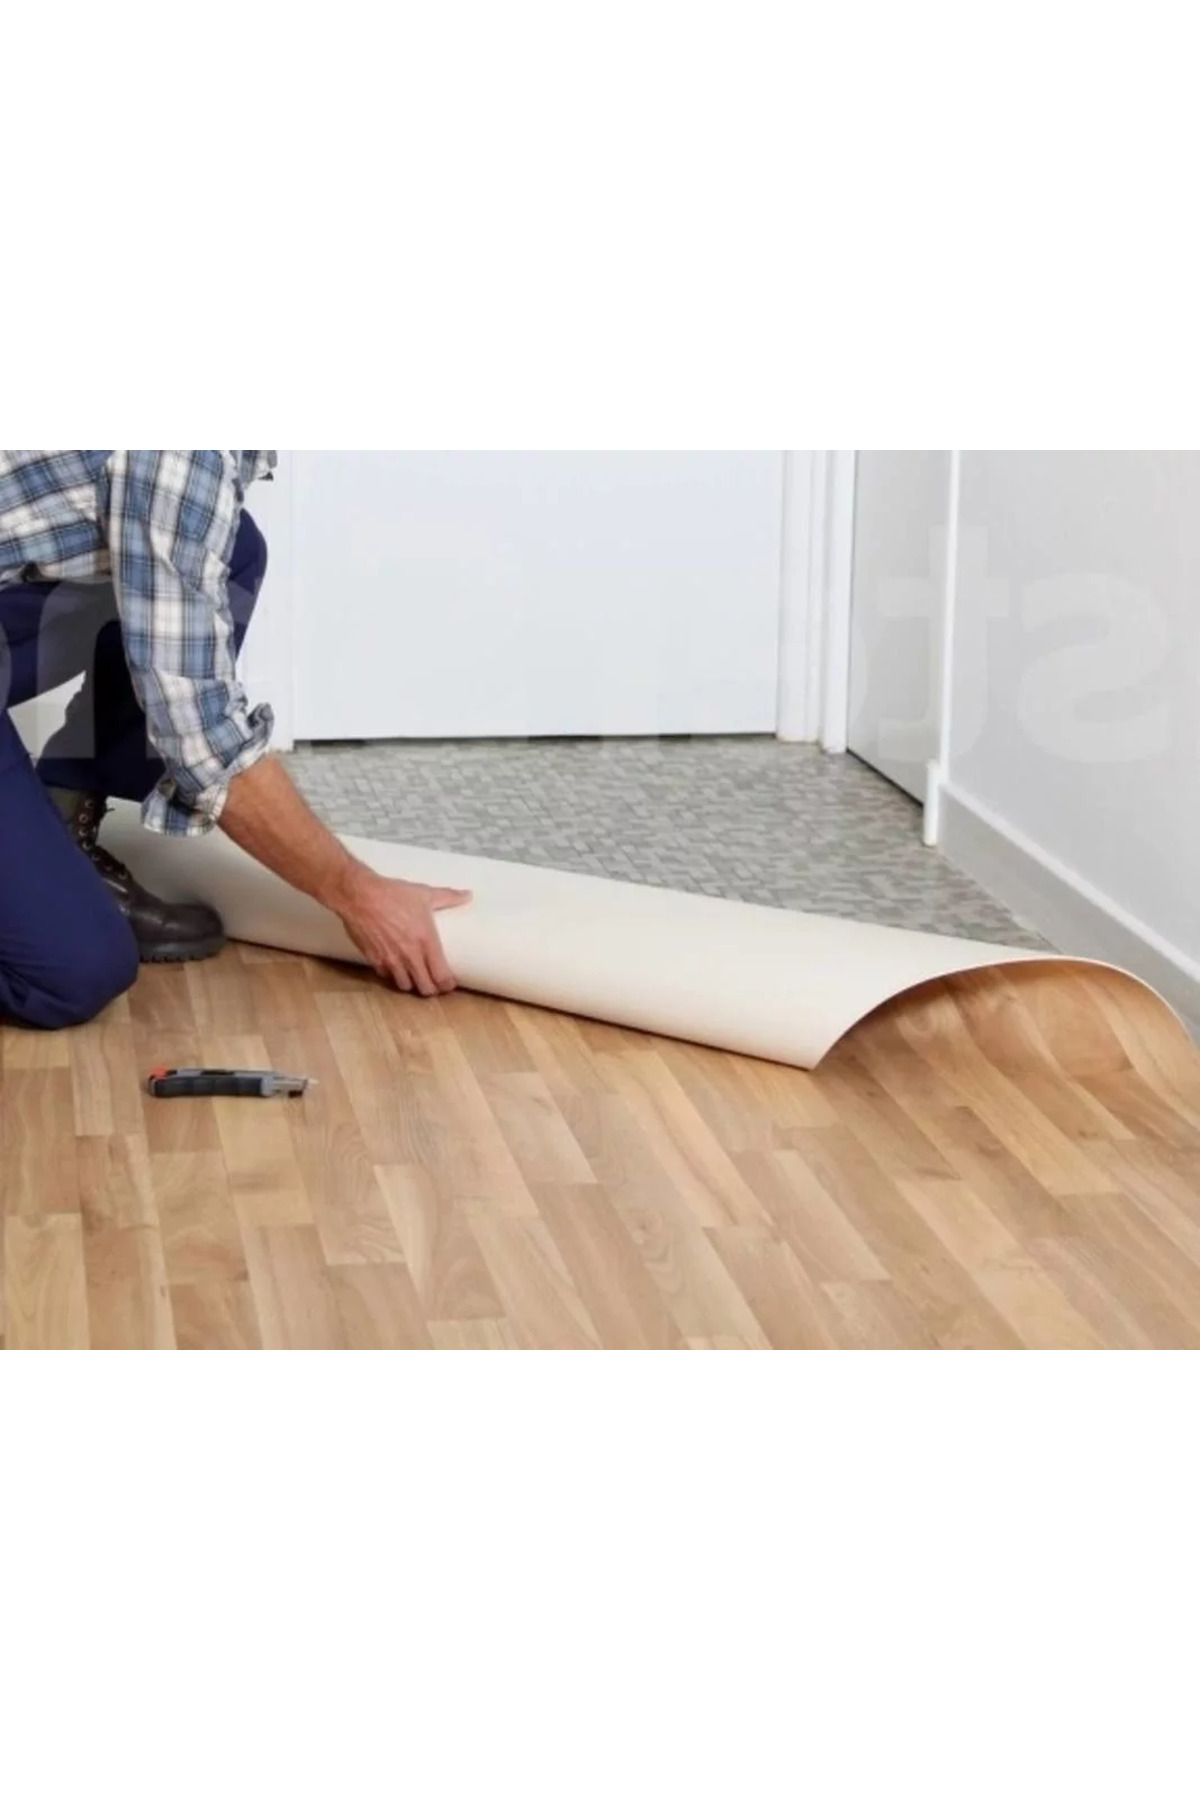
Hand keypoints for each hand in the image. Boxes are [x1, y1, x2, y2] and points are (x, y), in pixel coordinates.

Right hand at [337, 868, 471, 995]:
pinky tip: (395, 968)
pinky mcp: (374, 960)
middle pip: (425, 988)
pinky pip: (386, 977)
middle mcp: (410, 956)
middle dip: (432, 989)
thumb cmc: (394, 894)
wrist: (359, 895)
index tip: (450, 983)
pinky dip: (392, 976)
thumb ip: (449, 896)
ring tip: (415, 977)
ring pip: (405, 986)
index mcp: (427, 942)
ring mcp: (391, 960)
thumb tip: (469, 895)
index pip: (442, 977)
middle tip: (434, 983)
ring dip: (412, 984)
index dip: (448, 984)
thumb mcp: (424, 894)